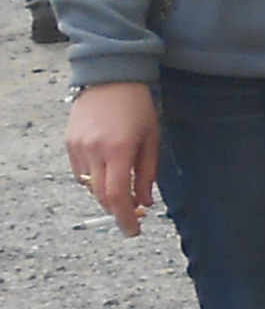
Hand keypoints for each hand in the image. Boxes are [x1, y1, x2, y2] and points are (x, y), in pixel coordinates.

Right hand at [65, 83, 159, 236]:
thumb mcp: (151, 138)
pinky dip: (95, 178)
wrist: (110, 78)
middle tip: (132, 216)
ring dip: (107, 192)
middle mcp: (95, 151)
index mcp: (119, 149)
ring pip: (90, 186)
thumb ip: (148, 172)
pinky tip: (107, 168)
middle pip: (102, 196)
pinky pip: (80, 173)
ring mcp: (78, 148)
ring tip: (123, 184)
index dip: (125, 218)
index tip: (134, 231)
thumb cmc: (138, 107)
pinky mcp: (69, 144)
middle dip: (117, 210)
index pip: (118, 195)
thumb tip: (145, 203)